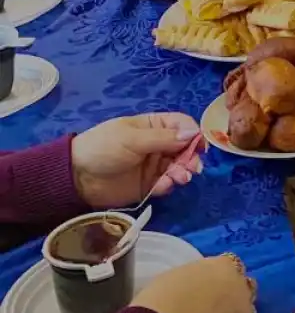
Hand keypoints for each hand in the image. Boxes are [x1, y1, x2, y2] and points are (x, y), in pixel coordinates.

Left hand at [71, 113, 202, 208]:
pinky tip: (163, 186)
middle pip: (185, 148)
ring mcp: (154, 165)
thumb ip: (163, 138)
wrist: (76, 177)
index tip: (199, 147)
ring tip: (179, 178)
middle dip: (191, 158)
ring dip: (183, 172)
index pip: (182, 126)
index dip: (193, 135)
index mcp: (154, 126)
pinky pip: (166, 184)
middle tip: (191, 168)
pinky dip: (169, 185)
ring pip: (179, 167)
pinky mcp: (148, 185)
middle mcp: (158, 144)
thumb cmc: (103, 147)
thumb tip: (194, 134)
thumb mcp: (132, 138)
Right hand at [134, 254, 255, 312]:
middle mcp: (239, 286)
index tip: (209, 286)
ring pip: (245, 310)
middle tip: (214, 306)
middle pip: (243, 286)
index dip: (219, 276)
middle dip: (232, 293)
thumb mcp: (177, 276)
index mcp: (223, 266)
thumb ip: (197, 277)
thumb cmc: (160, 301)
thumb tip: (200, 286)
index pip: (230, 265)